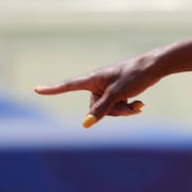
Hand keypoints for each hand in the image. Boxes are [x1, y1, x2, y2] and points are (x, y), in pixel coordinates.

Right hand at [34, 54, 160, 127]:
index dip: (53, 89)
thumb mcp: (118, 93)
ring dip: (123, 110)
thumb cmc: (135, 75)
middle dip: (113, 111)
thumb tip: (86, 124)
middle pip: (96, 108)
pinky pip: (117, 106)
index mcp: (93, 79)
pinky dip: (128, 107)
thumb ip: (101, 109)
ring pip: (109, 109)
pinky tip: (140, 105)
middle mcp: (98, 83)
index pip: (68, 86)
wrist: (155, 67)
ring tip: (138, 105)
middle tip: (130, 105)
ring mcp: (108, 88)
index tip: (36, 89)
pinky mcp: (118, 91)